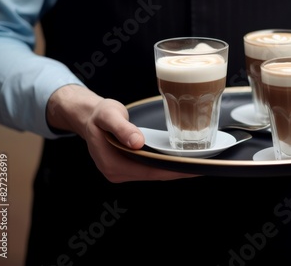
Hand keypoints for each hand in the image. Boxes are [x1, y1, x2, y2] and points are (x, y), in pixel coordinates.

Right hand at [47, 85, 197, 181]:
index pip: (150, 171)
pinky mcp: (125, 168)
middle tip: (203, 166)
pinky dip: (163, 166)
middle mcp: (117, 172)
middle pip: (154, 175)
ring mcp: (121, 172)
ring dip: (172, 170)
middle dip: (178, 172)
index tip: (193, 169)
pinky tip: (177, 161)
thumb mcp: (108, 115)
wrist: (87, 117)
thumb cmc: (99, 114)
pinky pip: (148, 169)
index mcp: (113, 163)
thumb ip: (122, 128)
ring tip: (195, 164)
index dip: (174, 170)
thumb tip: (136, 143)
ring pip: (153, 174)